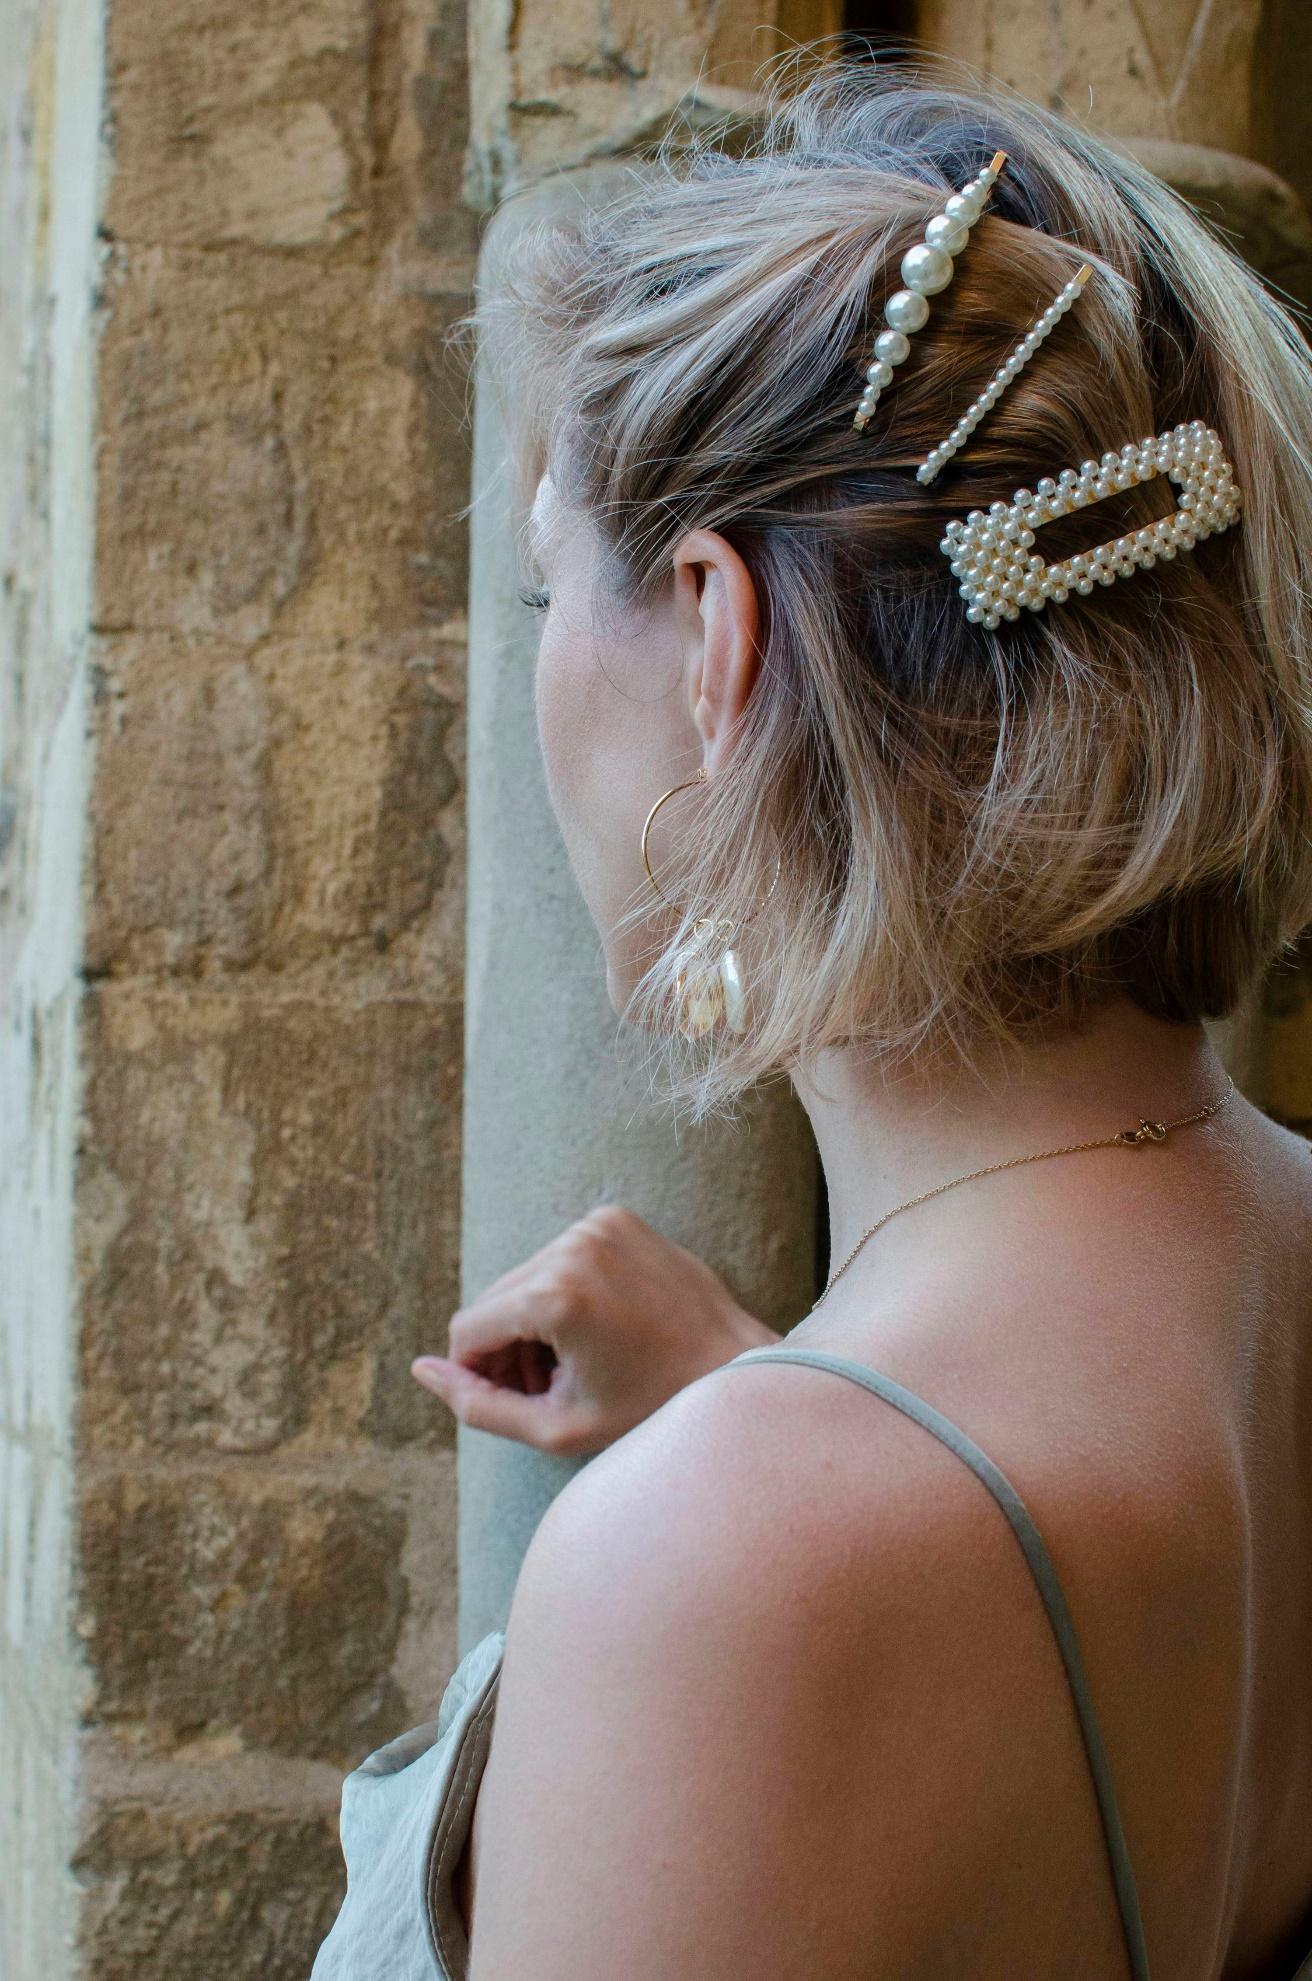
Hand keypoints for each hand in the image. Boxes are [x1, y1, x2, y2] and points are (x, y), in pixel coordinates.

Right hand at [411, 1206, 776, 1456]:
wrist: (738, 1368)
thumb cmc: (652, 1410)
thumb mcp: (558, 1427)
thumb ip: (478, 1404)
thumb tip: (421, 1370)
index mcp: (555, 1294)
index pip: (467, 1330)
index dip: (480, 1374)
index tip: (521, 1401)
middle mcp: (571, 1245)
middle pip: (493, 1300)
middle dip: (507, 1347)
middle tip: (552, 1388)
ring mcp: (597, 1223)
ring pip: (524, 1278)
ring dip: (534, 1320)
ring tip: (578, 1361)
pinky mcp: (617, 1217)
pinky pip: (560, 1257)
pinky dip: (565, 1291)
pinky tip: (600, 1328)